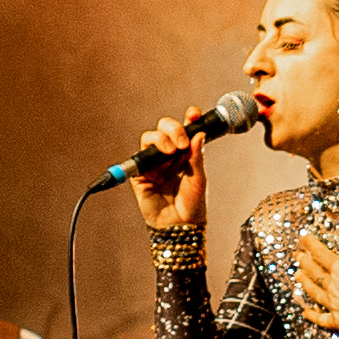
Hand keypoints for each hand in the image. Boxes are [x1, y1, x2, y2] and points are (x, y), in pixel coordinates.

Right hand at [127, 111, 212, 231]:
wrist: (181, 225)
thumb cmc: (193, 203)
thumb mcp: (199, 178)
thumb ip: (197, 156)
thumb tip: (199, 134)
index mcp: (187, 152)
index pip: (186, 128)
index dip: (189, 118)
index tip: (194, 113)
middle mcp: (170, 153)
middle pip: (165, 128)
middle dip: (173, 128)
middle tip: (182, 143)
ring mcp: (155, 162)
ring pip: (150, 137)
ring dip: (160, 139)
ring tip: (171, 151)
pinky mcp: (141, 173)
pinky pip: (139, 157)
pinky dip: (145, 154)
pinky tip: (157, 157)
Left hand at [296, 207, 338, 336]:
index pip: (321, 254)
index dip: (311, 244)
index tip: (303, 238)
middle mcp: (332, 286)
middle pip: (314, 272)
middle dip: (304, 263)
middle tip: (297, 256)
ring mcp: (333, 304)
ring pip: (314, 292)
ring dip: (304, 283)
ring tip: (297, 276)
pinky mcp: (337, 320)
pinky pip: (321, 318)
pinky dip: (313, 315)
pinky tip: (305, 313)